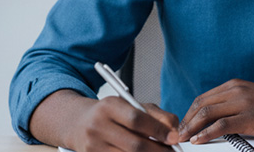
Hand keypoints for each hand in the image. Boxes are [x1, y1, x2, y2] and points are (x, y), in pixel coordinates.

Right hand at [63, 96, 180, 151]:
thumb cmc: (110, 114)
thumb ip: (156, 115)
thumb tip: (174, 132)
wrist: (78, 124)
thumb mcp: (130, 106)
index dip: (158, 130)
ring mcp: (94, 146)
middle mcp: (98, 126)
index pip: (137, 120)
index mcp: (109, 106)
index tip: (174, 138)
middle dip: (158, 151)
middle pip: (135, 145)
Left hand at [178, 79, 253, 144]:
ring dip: (191, 127)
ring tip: (183, 139)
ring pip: (208, 113)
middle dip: (185, 121)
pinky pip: (222, 125)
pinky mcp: (253, 116)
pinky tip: (199, 140)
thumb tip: (216, 120)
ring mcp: (245, 102)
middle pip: (201, 104)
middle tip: (176, 135)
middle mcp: (238, 90)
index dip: (188, 113)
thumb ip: (235, 105)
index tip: (182, 126)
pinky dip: (207, 133)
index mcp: (236, 85)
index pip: (203, 98)